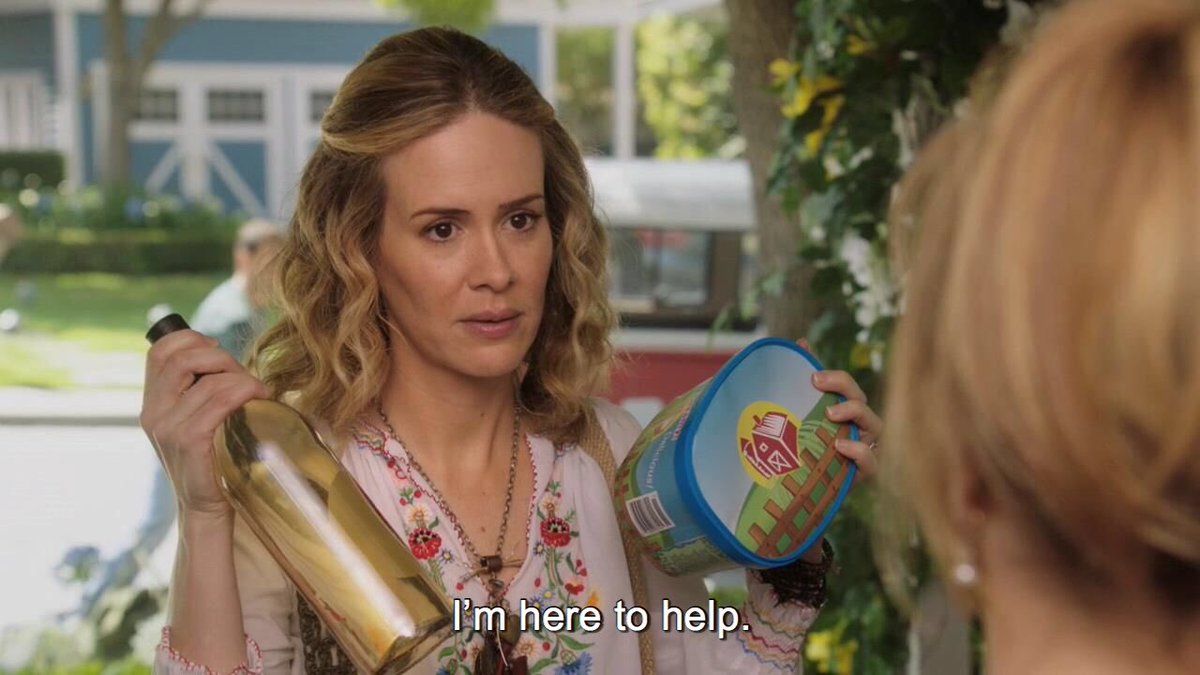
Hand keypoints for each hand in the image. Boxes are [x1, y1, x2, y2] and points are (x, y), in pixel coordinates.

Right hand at [140, 329, 271, 519]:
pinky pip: (217, 402)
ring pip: (209, 380)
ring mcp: (167, 427)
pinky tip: (259, 399)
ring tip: (259, 392)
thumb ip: (201, 392)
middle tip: (244, 377)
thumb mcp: (198, 421)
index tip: (221, 351)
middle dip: (221, 357)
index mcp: (154, 403)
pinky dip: (243, 392)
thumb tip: (228, 361)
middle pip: (182, 357)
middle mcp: (154, 412)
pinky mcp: (188, 440)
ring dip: (242, 378)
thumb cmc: (213, 460)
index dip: (193, 339)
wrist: (207, 508)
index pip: (162, 350)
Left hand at [798, 339, 882, 478]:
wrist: (800, 486)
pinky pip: (872, 461)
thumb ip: (803, 379)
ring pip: (875, 425)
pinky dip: (860, 451)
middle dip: (844, 389)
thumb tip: (801, 342)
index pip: (849, 388)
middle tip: (817, 386)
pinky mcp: (863, 473)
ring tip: (830, 414)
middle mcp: (859, 426)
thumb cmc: (806, 445)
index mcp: (845, 410)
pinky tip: (840, 445)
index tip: (813, 377)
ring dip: (854, 413)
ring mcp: (865, 449)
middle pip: (862, 401)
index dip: (837, 378)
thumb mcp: (801, 412)